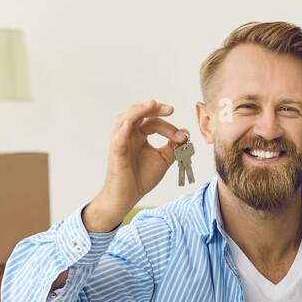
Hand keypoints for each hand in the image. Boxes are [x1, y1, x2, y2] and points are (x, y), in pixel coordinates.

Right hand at [85, 100, 189, 230]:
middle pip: (140, 114)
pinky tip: (131, 124)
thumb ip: (174, 147)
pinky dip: (124, 130)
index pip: (154, 122)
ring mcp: (121, 142)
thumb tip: (186, 132)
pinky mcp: (116, 153)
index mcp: (140, 135)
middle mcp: (129, 135)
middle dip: (155, 109)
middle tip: (170, 109)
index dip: (169, 128)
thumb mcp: (163, 160)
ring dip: (139, 111)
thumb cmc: (142, 177)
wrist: (128, 196)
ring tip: (152, 105)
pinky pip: (118, 138)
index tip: (183, 138)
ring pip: (126, 119)